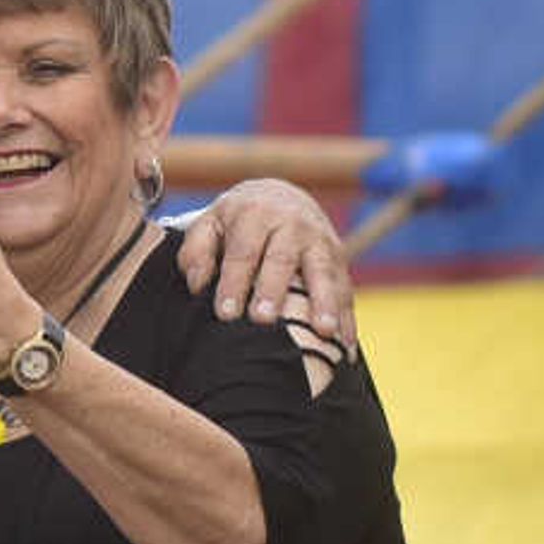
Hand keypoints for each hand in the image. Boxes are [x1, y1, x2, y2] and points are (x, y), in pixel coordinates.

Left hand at [171, 176, 354, 340]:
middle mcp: (291, 224)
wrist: (280, 197)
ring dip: (325, 302)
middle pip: (282, 259)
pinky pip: (345, 288)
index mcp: (255, 214)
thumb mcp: (211, 224)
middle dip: (273, 290)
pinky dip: (347, 317)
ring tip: (323, 332)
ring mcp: (319, 240)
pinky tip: (346, 345)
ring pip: (323, 272)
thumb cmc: (238, 222)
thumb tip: (197, 284)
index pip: (242, 252)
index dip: (234, 282)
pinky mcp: (339, 258)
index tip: (226, 313)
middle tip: (263, 320)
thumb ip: (196, 251)